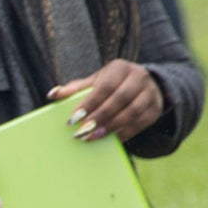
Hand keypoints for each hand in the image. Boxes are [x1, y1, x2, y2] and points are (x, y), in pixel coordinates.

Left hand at [49, 60, 164, 143]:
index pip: (104, 86)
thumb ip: (75, 88)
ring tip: (93, 137)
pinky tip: (110, 140)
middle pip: (120, 99)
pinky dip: (124, 132)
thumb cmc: (111, 84)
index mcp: (120, 68)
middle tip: (81, 132)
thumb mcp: (95, 81)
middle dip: (99, 117)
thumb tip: (52, 95)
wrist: (142, 85)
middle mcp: (138, 77)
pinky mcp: (155, 109)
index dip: (89, 103)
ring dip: (111, 126)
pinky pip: (141, 123)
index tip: (73, 118)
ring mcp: (150, 93)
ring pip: (132, 111)